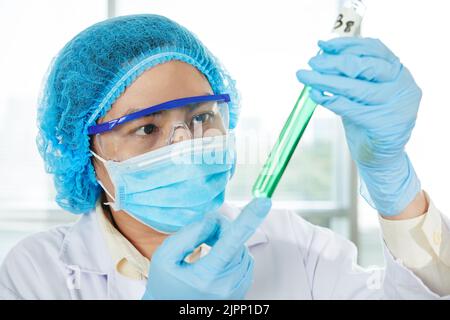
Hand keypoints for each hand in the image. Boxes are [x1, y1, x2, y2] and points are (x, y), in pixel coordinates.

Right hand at [142, 197, 271, 299]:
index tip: (263, 202)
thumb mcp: (164, 258)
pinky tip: (217, 259)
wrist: (170, 308)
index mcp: (205, 277)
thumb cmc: (165, 282)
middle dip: (223, 230)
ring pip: (243, 251)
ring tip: (209, 247)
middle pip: (237, 242)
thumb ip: (187, 236)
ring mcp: (236, 291)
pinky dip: (234, 254)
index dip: (247, 220)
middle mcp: (226, 286)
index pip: (230, 242)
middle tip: (205, 231)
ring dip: (229, 242)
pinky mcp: (242, 292)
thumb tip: (212, 220)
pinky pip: (246, 262)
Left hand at [296, 37, 421, 215]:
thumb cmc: (369, 119)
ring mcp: (396, 107)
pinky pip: (352, 110)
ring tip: (306, 77)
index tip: (322, 46)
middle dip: (334, 63)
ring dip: (326, 81)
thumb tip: (323, 53)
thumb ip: (351, 73)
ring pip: (356, 88)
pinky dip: (330, 101)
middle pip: (365, 67)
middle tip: (311, 62)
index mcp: (399, 72)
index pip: (374, 49)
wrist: (381, 157)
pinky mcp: (385, 126)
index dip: (346, 45)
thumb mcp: (363, 91)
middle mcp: (402, 86)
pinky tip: (315, 96)